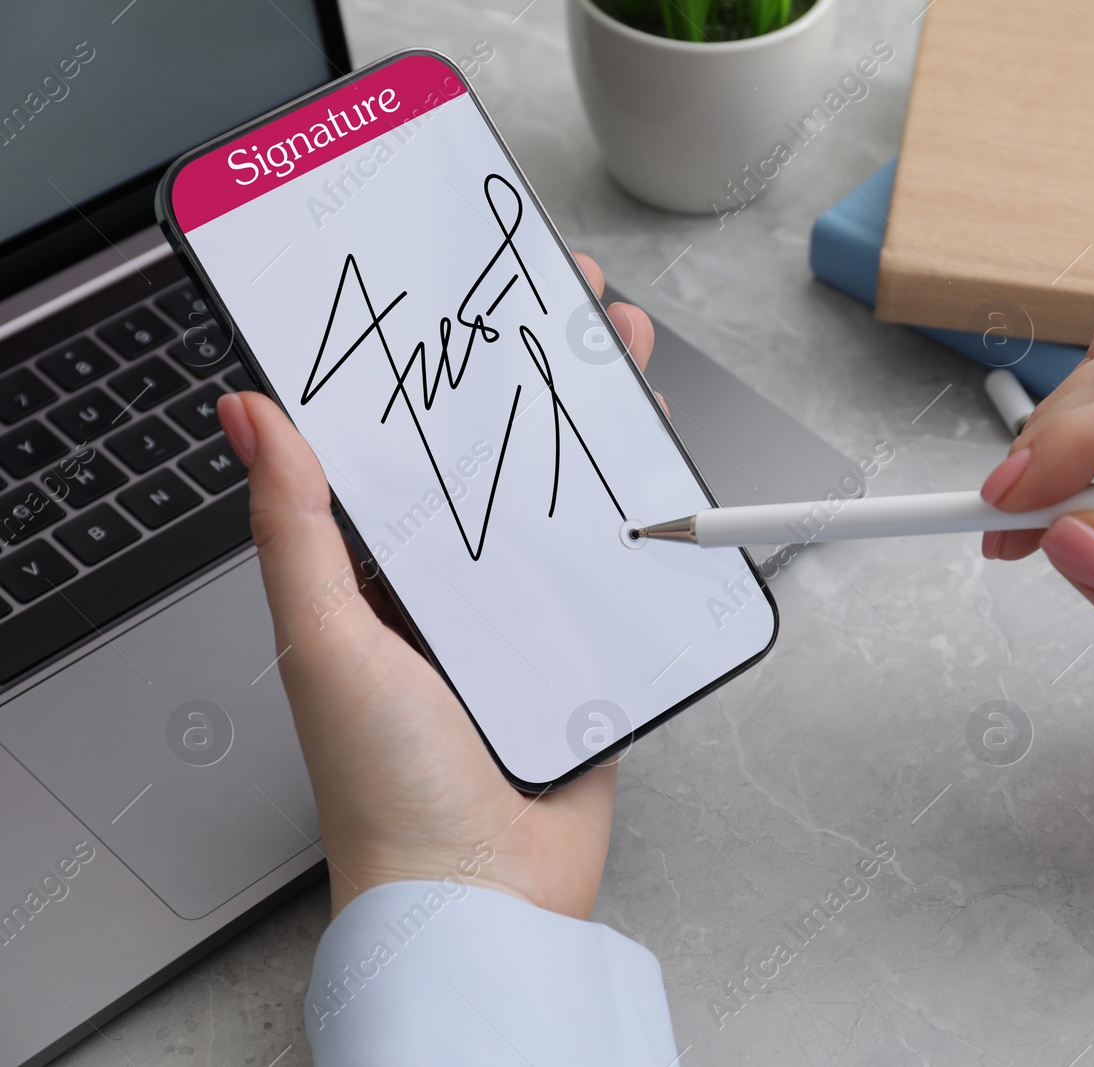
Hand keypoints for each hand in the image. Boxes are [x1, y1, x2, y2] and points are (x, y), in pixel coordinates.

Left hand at [216, 254, 655, 918]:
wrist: (484, 893)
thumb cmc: (386, 786)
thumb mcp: (326, 639)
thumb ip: (296, 528)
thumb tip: (248, 415)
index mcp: (376, 576)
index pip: (401, 445)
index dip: (429, 369)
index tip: (452, 301)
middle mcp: (450, 586)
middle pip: (496, 455)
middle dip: (531, 373)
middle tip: (564, 301)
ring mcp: (524, 615)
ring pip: (564, 495)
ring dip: (595, 424)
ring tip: (622, 356)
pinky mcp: (586, 647)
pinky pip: (618, 563)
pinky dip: (641, 510)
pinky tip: (659, 462)